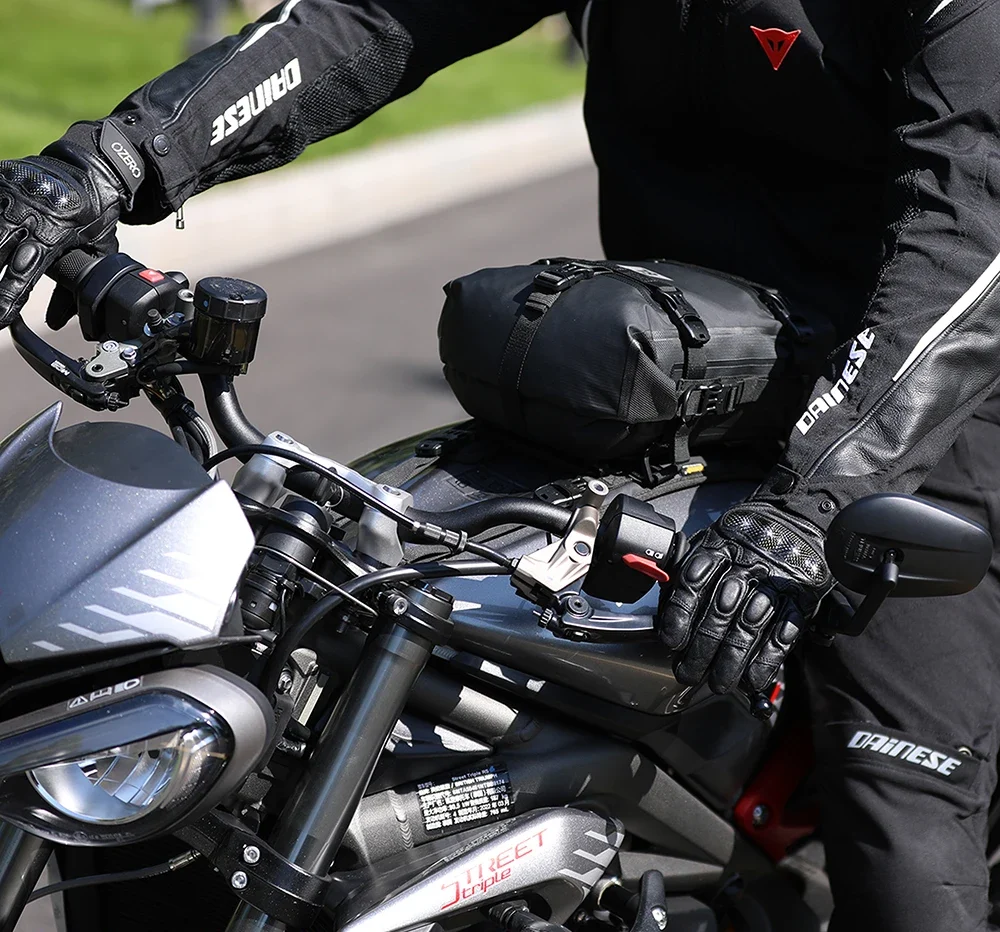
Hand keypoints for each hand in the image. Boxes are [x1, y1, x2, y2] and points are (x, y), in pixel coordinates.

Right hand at [0, 128, 137, 326]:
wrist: (94, 166)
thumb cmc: (95, 212)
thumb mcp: (96, 247)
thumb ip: (77, 283)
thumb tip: (55, 320)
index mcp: (55, 230)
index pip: (28, 270)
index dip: (11, 295)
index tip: (0, 317)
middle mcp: (28, 210)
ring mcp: (10, 191)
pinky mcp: (0, 178)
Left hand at [657, 502, 831, 694]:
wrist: (795, 518)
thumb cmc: (743, 538)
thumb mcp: (710, 539)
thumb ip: (685, 566)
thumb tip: (660, 591)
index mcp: (719, 546)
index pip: (693, 581)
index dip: (680, 614)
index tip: (671, 641)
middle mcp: (746, 564)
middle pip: (720, 611)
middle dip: (703, 648)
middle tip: (689, 673)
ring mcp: (776, 582)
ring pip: (750, 625)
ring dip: (733, 659)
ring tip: (719, 682)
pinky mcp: (801, 598)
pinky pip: (785, 631)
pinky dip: (769, 658)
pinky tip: (754, 677)